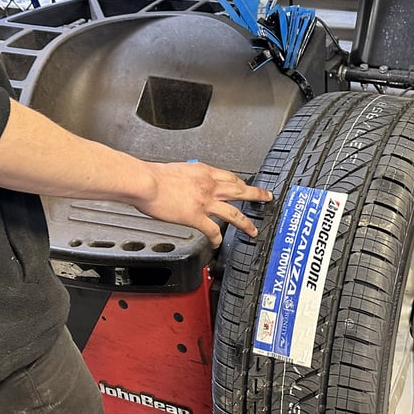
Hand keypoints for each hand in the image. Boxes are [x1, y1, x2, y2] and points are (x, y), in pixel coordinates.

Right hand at [132, 161, 272, 247]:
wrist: (146, 182)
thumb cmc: (153, 175)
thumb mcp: (177, 169)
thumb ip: (186, 177)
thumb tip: (186, 183)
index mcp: (203, 171)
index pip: (229, 176)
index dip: (239, 182)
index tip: (244, 185)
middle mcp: (209, 185)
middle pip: (240, 190)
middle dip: (256, 194)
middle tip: (267, 197)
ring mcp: (205, 202)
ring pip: (234, 213)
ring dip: (246, 223)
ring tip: (253, 230)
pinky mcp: (196, 216)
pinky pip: (212, 230)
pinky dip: (217, 238)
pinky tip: (218, 243)